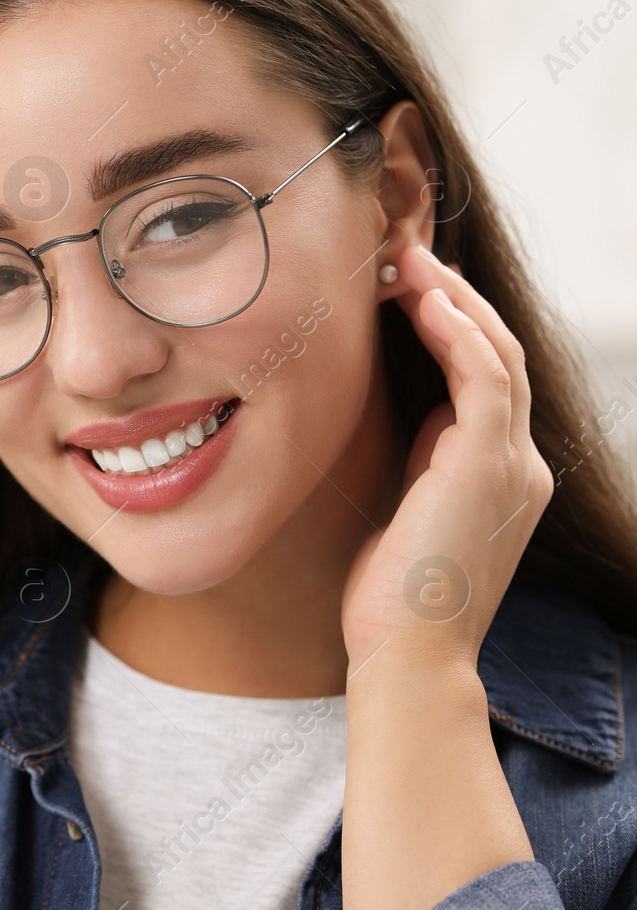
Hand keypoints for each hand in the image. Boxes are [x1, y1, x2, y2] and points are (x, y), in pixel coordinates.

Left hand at [338, 244, 554, 673]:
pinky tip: (423, 299)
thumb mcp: (408, 511)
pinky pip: (485, 378)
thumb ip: (421, 462)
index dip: (450, 325)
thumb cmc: (390, 596)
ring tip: (409, 261)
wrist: (406, 654)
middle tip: (406, 254)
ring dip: (453, 300)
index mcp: (501, 475)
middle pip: (499, 354)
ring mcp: (513, 465)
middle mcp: (520, 464)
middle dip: (454, 298)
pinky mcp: (491, 467)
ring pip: (498, 354)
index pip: (486, 378)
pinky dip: (458, 332)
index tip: (404, 288)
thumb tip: (406, 416)